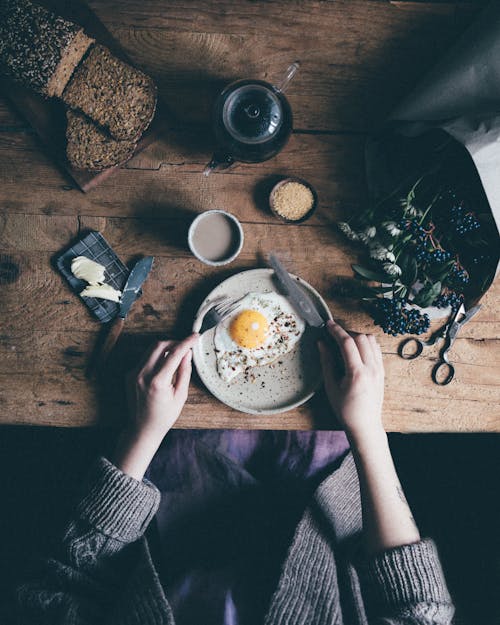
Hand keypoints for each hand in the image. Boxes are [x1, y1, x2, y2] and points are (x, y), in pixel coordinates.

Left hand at [112, 334, 198, 478]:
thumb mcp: (180, 396)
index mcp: (157, 381)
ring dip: (165, 348)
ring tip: (176, 355)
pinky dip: (156, 357)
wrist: (142, 429)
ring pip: (150, 349)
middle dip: (174, 342)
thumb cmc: (163, 416)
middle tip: (185, 346)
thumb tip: (187, 353)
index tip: (195, 336)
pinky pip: (145, 358)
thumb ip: (184, 372)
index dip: (186, 342)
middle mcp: (142, 375)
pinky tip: (164, 366)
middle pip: (159, 345)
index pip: (174, 354)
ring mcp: (133, 374)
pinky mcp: (129, 375)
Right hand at [318, 319, 384, 444]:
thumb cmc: (345, 409)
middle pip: (360, 337)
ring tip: (345, 343)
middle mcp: (371, 368)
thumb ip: (327, 362)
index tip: (328, 324)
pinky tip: (356, 350)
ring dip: (357, 337)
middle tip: (334, 336)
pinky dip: (366, 344)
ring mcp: (379, 369)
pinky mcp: (382, 371)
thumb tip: (321, 343)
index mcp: (357, 373)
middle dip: (346, 332)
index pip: (347, 343)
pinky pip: (376, 349)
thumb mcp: (331, 386)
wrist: (365, 424)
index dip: (336, 330)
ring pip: (371, 340)